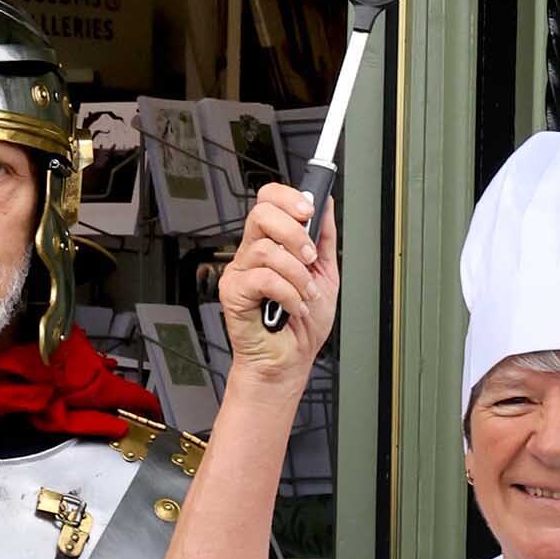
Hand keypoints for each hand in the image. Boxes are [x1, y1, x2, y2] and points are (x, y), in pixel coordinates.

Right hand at [220, 179, 339, 382]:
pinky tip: (293, 306)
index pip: (269, 200)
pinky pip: (263, 279)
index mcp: (272, 243)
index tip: (309, 210)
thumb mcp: (325, 274)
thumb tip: (326, 205)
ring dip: (297, 274)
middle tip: (309, 257)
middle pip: (262, 213)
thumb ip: (324, 239)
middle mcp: (253, 253)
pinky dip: (287, 294)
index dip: (288, 197)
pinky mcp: (233, 292)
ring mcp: (241, 271)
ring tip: (305, 293)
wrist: (289, 362)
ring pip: (267, 249)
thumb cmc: (301, 326)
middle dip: (294, 232)